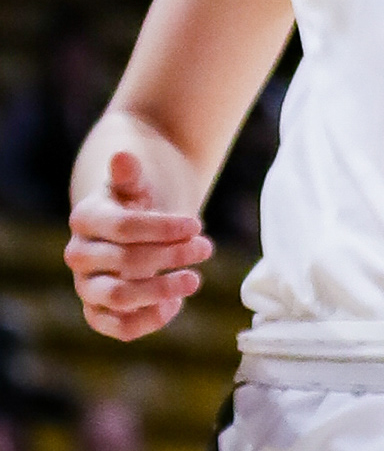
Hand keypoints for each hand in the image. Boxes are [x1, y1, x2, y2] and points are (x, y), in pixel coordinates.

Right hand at [67, 150, 211, 340]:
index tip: (198, 225)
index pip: (125, 227)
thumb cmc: (135, 199)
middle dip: (171, 256)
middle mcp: (79, 255)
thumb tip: (122, 156)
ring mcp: (86, 287)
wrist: (127, 226)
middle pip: (127, 262)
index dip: (164, 228)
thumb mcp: (135, 182)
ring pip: (120, 298)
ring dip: (162, 291)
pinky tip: (175, 304)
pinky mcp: (98, 314)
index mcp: (85, 217)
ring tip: (195, 280)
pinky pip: (119, 328)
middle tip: (205, 248)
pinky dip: (149, 320)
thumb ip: (130, 174)